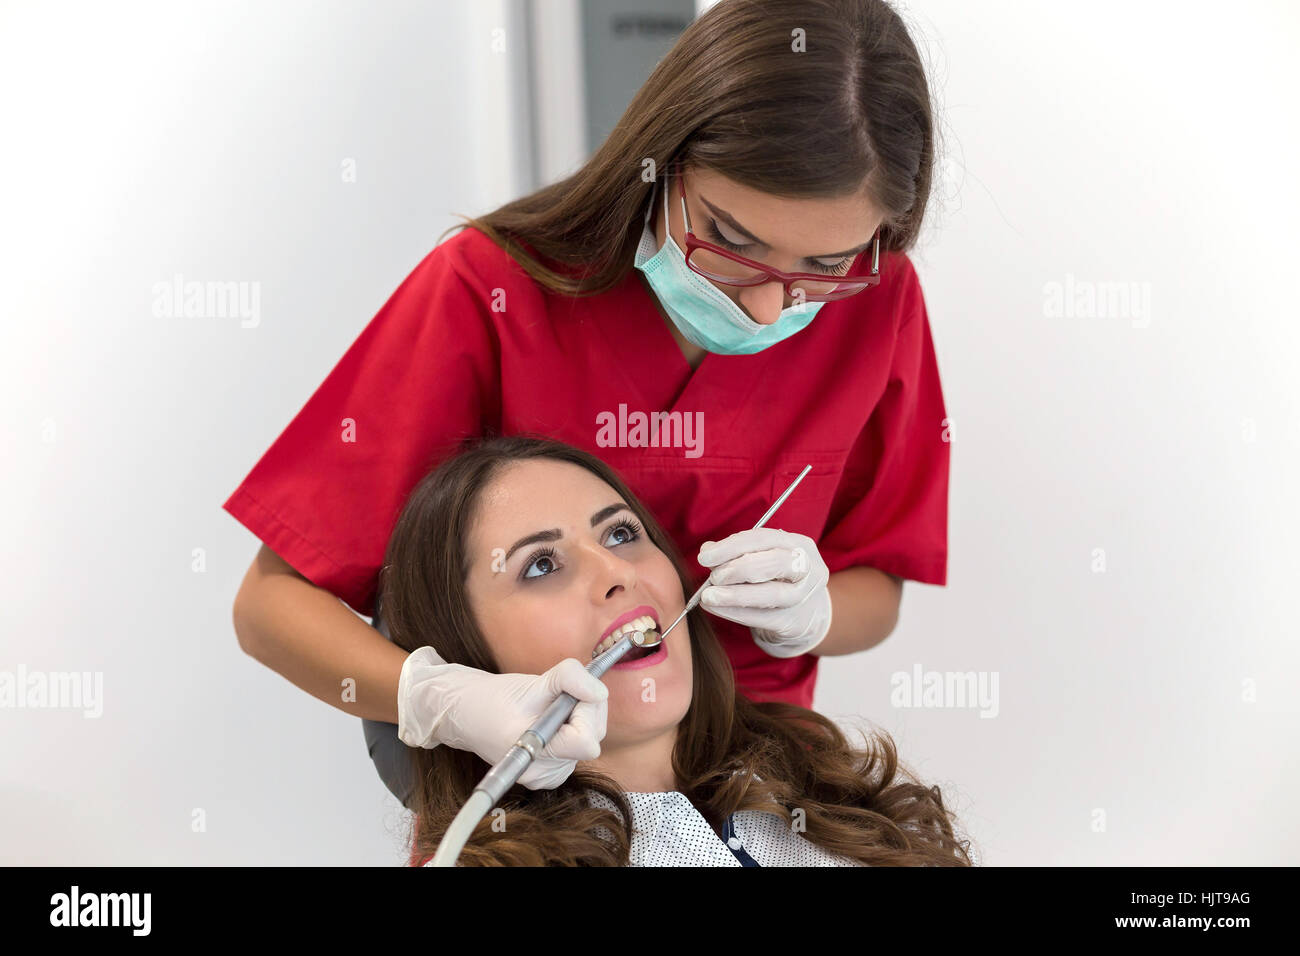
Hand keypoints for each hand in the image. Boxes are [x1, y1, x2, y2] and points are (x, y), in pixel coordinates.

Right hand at [397, 647, 608, 789]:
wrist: (469, 714)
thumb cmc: (496, 699)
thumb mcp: (534, 682)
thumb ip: (570, 679)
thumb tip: (601, 691)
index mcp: (536, 754)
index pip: (586, 742)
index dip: (585, 711)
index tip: (570, 694)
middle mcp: (544, 773)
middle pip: (592, 738)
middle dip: (584, 709)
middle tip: (559, 696)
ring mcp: (547, 778)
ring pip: (589, 741)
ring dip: (578, 718)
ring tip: (549, 709)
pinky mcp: (551, 775)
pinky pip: (578, 748)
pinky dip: (571, 730)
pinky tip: (550, 723)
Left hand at [697, 528, 831, 658]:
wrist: (808, 618)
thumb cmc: (780, 581)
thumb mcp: (765, 560)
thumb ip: (737, 553)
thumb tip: (707, 551)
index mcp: (800, 545)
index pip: (765, 539)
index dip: (731, 546)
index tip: (704, 556)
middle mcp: (808, 569)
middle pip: (776, 562)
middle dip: (739, 568)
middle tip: (714, 576)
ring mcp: (804, 598)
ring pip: (770, 594)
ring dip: (734, 594)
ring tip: (709, 596)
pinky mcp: (795, 623)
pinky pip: (762, 618)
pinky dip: (735, 612)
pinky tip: (716, 608)